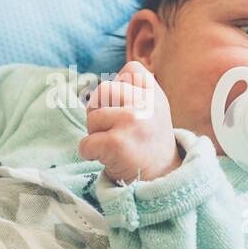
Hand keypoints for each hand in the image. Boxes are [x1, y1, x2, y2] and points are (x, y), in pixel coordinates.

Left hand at [78, 60, 182, 183]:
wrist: (161, 178)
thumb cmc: (148, 142)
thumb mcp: (153, 110)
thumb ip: (135, 91)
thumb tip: (101, 87)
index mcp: (154, 94)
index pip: (130, 70)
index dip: (120, 89)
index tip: (127, 110)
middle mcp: (145, 105)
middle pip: (103, 90)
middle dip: (100, 111)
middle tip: (114, 129)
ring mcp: (131, 122)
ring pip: (92, 117)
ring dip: (95, 133)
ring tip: (113, 145)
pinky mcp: (116, 143)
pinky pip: (86, 143)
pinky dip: (90, 153)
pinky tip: (107, 158)